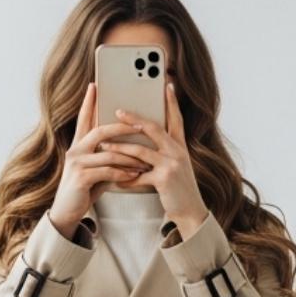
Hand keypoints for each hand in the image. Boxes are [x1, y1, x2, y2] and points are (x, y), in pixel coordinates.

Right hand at [49, 81, 147, 238]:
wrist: (68, 212)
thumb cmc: (85, 188)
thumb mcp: (96, 168)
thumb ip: (107, 155)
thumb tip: (130, 145)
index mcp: (78, 145)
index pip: (84, 118)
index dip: (89, 102)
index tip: (95, 85)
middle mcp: (75, 150)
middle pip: (100, 131)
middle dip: (122, 127)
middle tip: (140, 124)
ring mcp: (76, 164)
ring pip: (108, 153)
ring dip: (129, 156)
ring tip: (146, 159)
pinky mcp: (80, 178)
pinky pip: (107, 171)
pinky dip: (123, 173)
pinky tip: (135, 176)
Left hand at [108, 80, 208, 238]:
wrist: (191, 212)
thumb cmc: (178, 189)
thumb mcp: (175, 166)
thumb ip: (162, 152)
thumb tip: (142, 141)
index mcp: (180, 146)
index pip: (176, 118)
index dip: (172, 102)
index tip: (167, 85)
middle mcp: (178, 151)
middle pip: (154, 128)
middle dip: (134, 119)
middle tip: (117, 111)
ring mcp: (172, 165)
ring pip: (140, 150)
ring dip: (119, 146)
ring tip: (103, 143)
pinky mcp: (164, 180)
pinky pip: (138, 175)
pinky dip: (124, 178)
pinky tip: (113, 180)